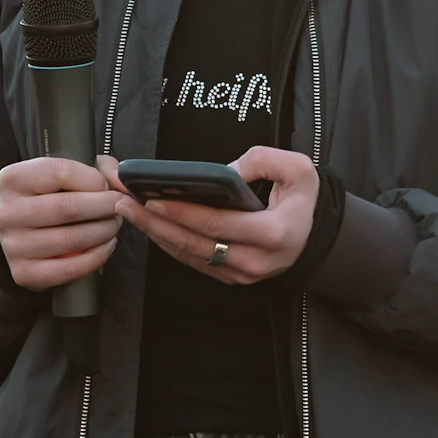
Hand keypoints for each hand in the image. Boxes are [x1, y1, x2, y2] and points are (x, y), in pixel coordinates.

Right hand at [0, 156, 122, 291]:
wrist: (22, 234)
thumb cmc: (49, 198)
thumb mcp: (66, 174)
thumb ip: (99, 169)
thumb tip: (122, 180)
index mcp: (13, 179)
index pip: (61, 172)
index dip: (94, 179)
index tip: (107, 186)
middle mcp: (8, 212)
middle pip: (68, 207)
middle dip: (105, 206)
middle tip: (120, 206)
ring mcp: (14, 245)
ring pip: (72, 239)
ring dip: (104, 231)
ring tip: (113, 224)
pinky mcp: (24, 272)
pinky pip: (70, 268)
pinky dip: (96, 257)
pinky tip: (105, 246)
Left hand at [102, 146, 316, 284]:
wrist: (313, 239)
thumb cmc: (302, 201)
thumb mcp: (298, 170)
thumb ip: (263, 160)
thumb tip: (225, 171)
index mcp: (272, 234)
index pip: (216, 223)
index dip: (181, 211)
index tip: (151, 198)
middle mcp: (254, 260)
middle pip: (194, 242)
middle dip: (155, 222)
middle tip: (124, 203)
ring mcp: (241, 274)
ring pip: (189, 254)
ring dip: (155, 233)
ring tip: (128, 210)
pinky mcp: (230, 277)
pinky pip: (193, 260)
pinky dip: (168, 242)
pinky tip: (149, 224)